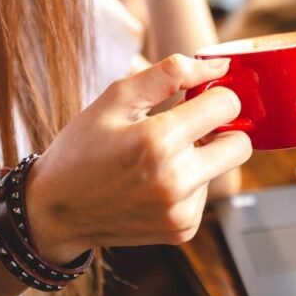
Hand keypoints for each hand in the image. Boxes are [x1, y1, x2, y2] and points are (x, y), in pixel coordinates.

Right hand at [25, 54, 251, 263]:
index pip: (227, 106)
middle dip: (223, 128)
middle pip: (241, 144)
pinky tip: (155, 181)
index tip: (199, 96)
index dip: (216, 94)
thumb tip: (218, 66)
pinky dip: (190, 183)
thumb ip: (169, 73)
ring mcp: (181, 211)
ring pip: (223, 168)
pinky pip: (206, 194)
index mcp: (158, 141)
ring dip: (202, 157)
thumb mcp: (116, 98)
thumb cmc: (82, 148)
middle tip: (190, 124)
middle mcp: (175, 180)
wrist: (54, 211)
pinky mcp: (182, 230)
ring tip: (159, 157)